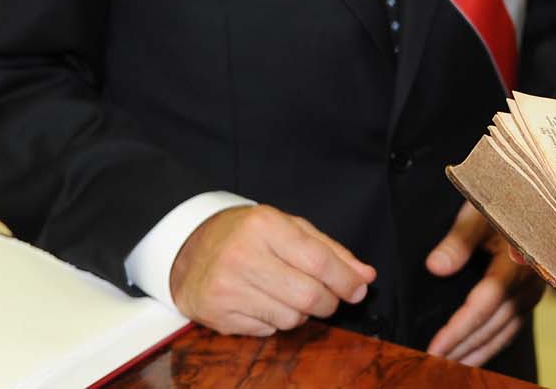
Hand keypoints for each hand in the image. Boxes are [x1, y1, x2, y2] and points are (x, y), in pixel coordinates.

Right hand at [168, 204, 373, 335]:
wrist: (190, 248)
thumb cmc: (249, 235)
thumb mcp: (289, 228)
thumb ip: (330, 251)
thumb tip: (365, 277)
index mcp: (265, 225)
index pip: (319, 261)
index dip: (346, 280)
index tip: (359, 289)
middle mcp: (242, 255)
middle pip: (307, 296)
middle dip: (328, 302)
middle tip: (328, 298)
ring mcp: (226, 287)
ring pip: (290, 319)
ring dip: (301, 313)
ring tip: (288, 294)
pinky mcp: (216, 314)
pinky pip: (267, 331)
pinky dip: (275, 321)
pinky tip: (263, 302)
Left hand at [425, 204, 544, 365]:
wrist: (533, 194)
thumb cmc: (503, 197)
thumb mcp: (478, 209)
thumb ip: (458, 239)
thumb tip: (436, 267)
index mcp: (518, 257)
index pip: (486, 302)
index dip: (460, 327)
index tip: (435, 346)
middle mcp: (531, 278)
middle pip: (495, 323)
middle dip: (463, 347)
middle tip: (432, 364)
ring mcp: (534, 289)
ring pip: (505, 330)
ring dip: (476, 351)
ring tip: (449, 367)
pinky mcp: (531, 294)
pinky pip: (512, 327)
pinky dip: (491, 344)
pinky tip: (473, 353)